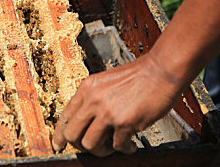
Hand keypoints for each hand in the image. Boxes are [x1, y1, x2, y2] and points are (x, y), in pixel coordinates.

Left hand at [52, 54, 181, 156]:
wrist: (161, 70)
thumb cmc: (139, 75)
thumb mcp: (105, 81)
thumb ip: (93, 98)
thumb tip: (87, 120)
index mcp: (86, 88)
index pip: (65, 116)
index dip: (59, 134)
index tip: (58, 145)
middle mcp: (93, 100)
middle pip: (72, 134)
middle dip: (80, 146)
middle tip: (94, 147)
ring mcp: (107, 112)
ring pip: (90, 144)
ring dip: (102, 151)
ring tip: (113, 146)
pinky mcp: (125, 122)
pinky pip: (117, 146)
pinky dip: (125, 149)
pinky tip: (131, 145)